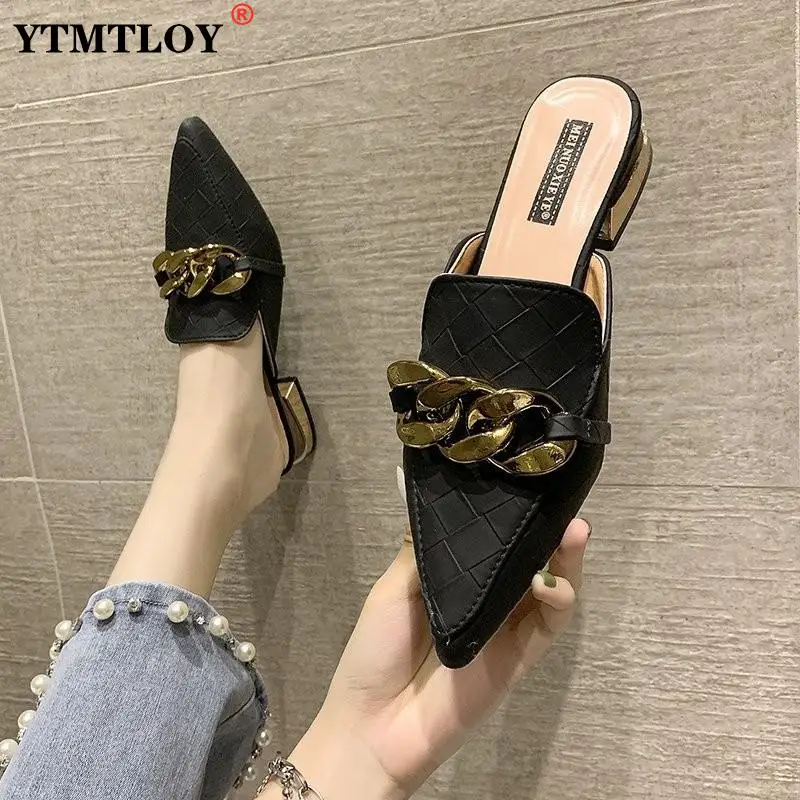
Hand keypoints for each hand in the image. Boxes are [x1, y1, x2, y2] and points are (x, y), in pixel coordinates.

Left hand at [277, 517, 589, 799]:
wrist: (374, 722)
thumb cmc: (376, 650)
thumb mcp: (393, 589)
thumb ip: (423, 551)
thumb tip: (443, 503)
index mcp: (459, 579)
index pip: (497, 541)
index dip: (516, 516)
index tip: (530, 486)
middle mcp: (489, 599)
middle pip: (532, 559)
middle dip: (552, 531)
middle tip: (563, 506)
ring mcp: (508, 629)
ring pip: (551, 588)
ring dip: (567, 560)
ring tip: (574, 531)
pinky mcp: (520, 658)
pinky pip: (550, 627)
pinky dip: (559, 601)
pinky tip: (551, 581)